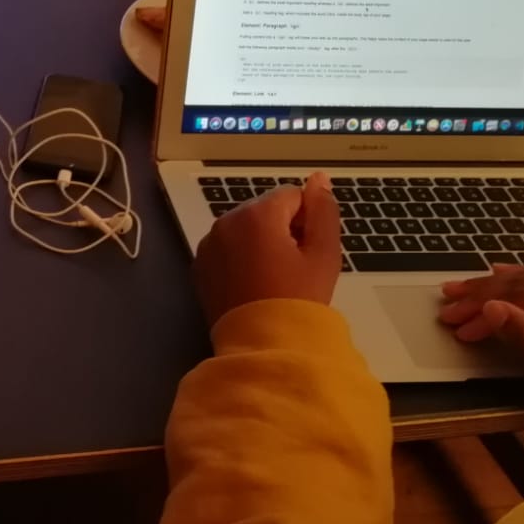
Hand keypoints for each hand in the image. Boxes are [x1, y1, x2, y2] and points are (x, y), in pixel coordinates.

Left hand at [194, 173, 340, 328]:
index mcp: (257, 214)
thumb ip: (323, 210)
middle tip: (294, 267)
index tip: (308, 250)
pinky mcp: (200, 266)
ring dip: (260, 241)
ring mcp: (209, 244)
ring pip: (244, 228)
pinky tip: (253, 283)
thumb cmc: (298, 299)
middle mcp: (226, 222)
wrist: (263, 345)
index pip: (291, 195)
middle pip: (264, 209)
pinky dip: (240, 257)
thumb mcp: (323, 253)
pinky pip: (226, 248)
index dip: (306, 220)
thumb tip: (319, 179)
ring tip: (274, 277)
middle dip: (282, 228)